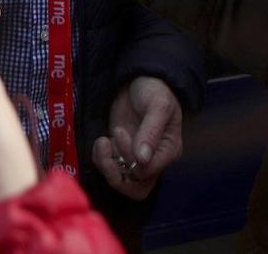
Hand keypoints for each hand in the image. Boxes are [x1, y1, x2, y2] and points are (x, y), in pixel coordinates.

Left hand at [92, 77, 182, 200]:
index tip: (121, 133)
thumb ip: (151, 131)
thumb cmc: (155, 90)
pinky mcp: (120, 150)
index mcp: (167, 151)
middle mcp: (153, 160)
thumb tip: (142, 158)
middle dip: (116, 176)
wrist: (141, 79)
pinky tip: (101, 140)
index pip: (147, 173)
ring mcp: (134, 157)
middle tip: (106, 149)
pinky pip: (109, 167)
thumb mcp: (158, 105)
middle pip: (136, 189)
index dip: (131, 159)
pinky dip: (100, 159)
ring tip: (102, 141)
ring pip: (121, 181)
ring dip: (106, 165)